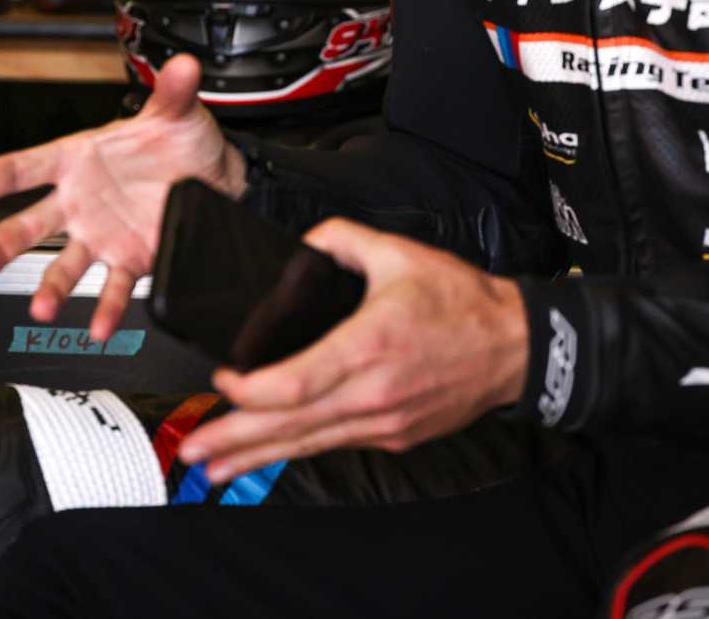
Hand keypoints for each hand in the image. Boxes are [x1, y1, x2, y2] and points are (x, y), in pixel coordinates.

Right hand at [0, 54, 242, 342]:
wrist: (213, 177)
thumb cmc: (179, 141)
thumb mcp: (175, 113)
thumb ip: (173, 92)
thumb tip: (183, 66)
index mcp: (76, 159)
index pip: (25, 167)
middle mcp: (79, 201)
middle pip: (30, 224)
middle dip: (1, 245)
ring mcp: (99, 234)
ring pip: (64, 264)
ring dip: (52, 288)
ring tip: (41, 308)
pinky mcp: (127, 260)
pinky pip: (113, 287)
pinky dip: (107, 309)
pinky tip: (100, 329)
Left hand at [178, 219, 528, 481]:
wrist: (515, 347)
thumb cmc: (461, 302)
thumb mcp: (398, 252)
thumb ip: (340, 239)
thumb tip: (303, 244)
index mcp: (371, 346)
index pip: (299, 382)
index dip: (253, 390)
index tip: (223, 380)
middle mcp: (374, 393)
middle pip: (293, 425)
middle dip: (237, 440)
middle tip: (192, 450)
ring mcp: (383, 421)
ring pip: (308, 443)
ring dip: (257, 457)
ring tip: (212, 468)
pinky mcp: (392, 434)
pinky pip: (333, 442)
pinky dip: (295, 450)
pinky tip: (266, 456)